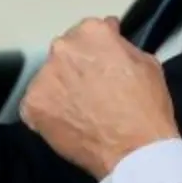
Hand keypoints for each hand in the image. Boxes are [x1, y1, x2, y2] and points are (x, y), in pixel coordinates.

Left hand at [20, 18, 179, 178]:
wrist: (134, 151)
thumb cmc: (145, 111)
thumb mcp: (148, 64)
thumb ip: (122, 46)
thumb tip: (114, 41)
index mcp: (92, 33)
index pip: (88, 31)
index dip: (98, 49)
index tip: (101, 60)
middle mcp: (64, 49)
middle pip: (66, 53)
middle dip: (78, 67)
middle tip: (95, 90)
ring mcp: (45, 78)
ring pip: (50, 78)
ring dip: (62, 89)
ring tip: (83, 110)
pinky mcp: (33, 106)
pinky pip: (36, 105)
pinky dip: (49, 113)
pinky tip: (70, 122)